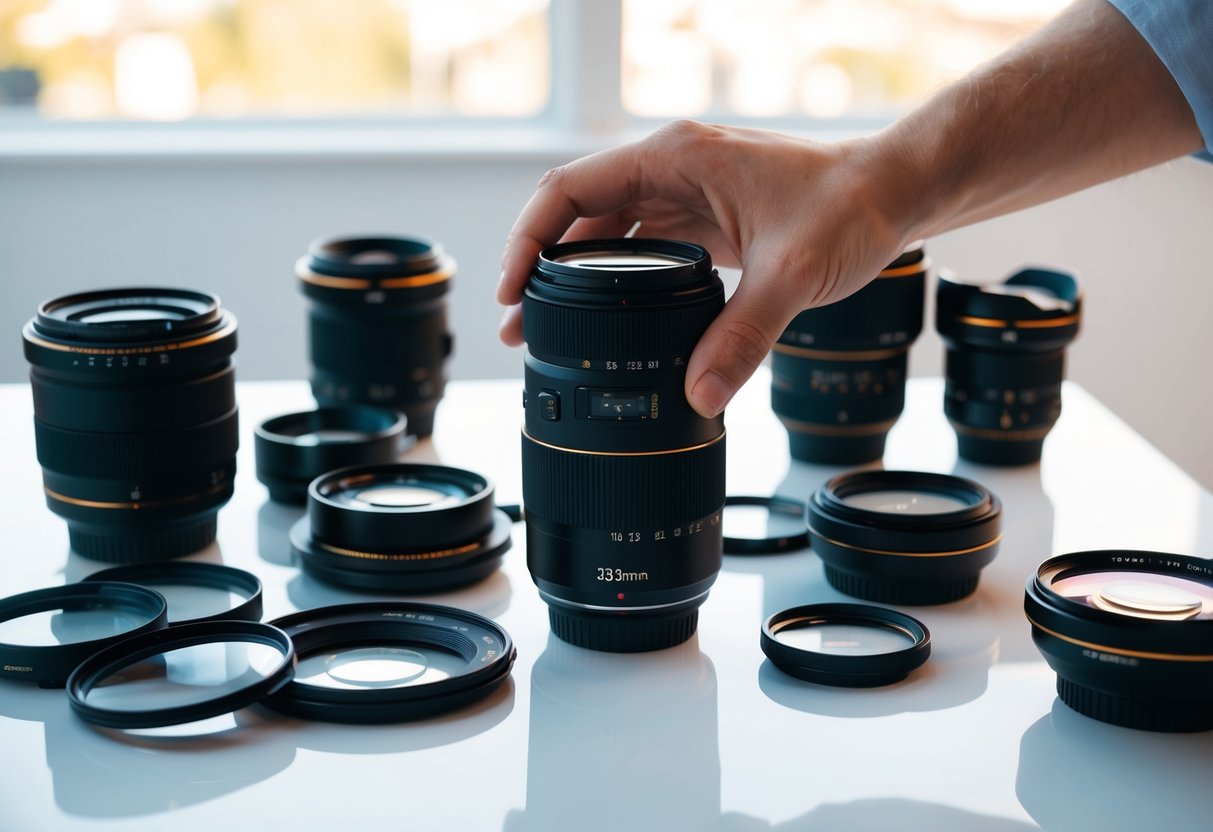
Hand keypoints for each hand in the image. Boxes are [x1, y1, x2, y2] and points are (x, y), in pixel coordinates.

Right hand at [497, 120, 918, 417]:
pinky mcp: (702, 221)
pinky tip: (603, 318)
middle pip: (578, 215)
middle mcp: (671, 169)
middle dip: (540, 269)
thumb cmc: (849, 205)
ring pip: (606, 233)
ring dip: (572, 277)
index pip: (571, 189)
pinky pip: (640, 248)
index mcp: (675, 158)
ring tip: (544, 329)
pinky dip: (613, 282)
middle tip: (519, 327)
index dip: (528, 238)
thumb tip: (699, 396)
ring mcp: (685, 194)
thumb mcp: (792, 272)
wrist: (893, 192)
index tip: (512, 290)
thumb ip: (743, 335)